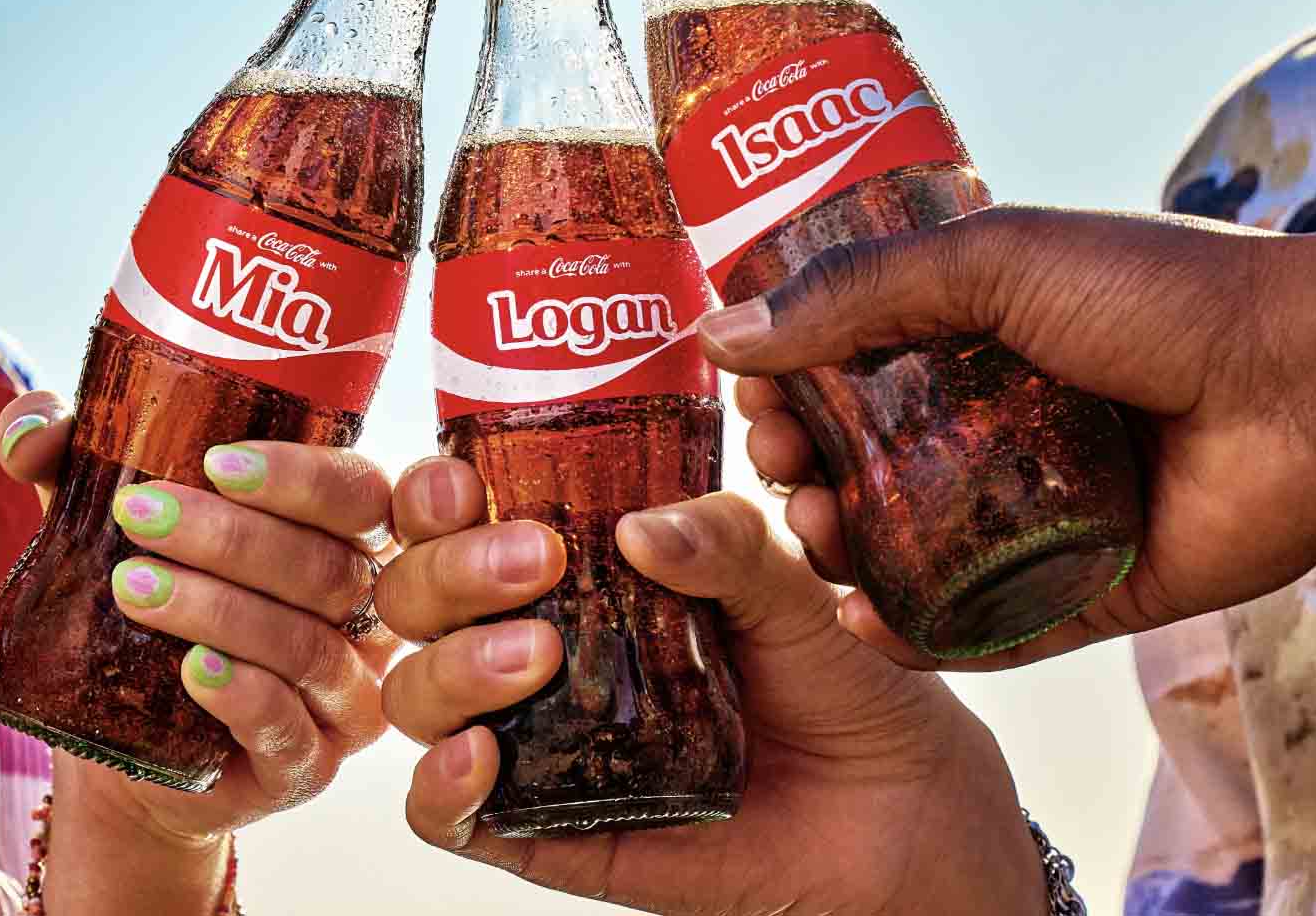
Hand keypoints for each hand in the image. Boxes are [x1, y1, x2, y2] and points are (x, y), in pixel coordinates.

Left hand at [0, 393, 395, 862]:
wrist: (123, 748)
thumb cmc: (137, 618)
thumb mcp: (101, 529)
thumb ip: (71, 463)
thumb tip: (31, 430)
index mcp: (342, 541)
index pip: (357, 494)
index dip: (299, 476)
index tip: (212, 461)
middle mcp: (362, 616)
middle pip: (329, 567)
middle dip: (232, 538)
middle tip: (137, 514)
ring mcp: (342, 697)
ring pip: (306, 646)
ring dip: (219, 611)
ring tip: (130, 587)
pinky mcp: (307, 767)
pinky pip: (293, 732)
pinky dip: (245, 697)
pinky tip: (192, 673)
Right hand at [377, 462, 1049, 915]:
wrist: (900, 811)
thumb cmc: (841, 682)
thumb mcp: (796, 589)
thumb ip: (726, 543)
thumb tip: (639, 527)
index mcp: (580, 566)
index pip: (459, 518)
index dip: (434, 496)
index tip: (467, 483)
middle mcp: (539, 644)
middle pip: (416, 598)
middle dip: (447, 572)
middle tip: (534, 564)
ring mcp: (537, 739)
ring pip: (417, 697)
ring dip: (450, 668)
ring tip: (534, 659)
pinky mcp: (548, 832)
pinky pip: (450, 819)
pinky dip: (440, 786)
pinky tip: (485, 755)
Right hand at [702, 205, 1315, 671]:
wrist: (1315, 381)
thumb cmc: (1158, 297)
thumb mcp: (994, 263)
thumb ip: (858, 295)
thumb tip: (717, 329)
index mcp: (984, 333)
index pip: (855, 367)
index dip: (791, 388)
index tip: (749, 404)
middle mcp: (1007, 422)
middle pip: (872, 466)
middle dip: (806, 475)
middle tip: (781, 478)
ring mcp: (1046, 513)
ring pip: (916, 553)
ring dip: (846, 555)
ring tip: (817, 541)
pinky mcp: (1090, 592)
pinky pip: (989, 628)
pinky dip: (921, 636)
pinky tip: (861, 628)